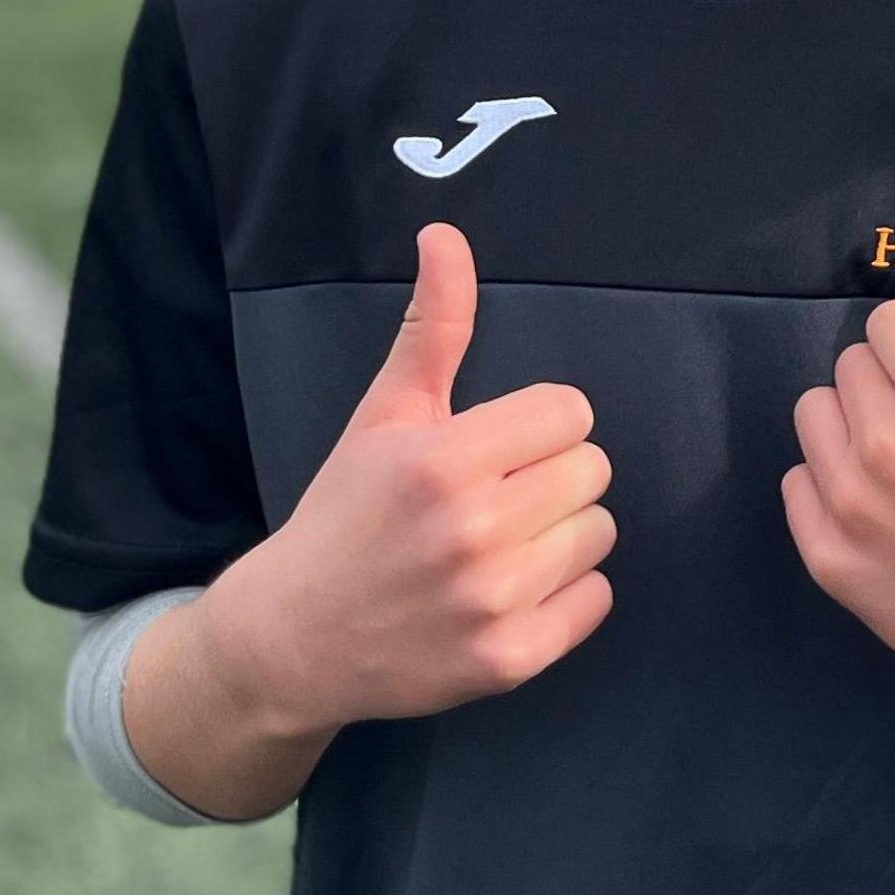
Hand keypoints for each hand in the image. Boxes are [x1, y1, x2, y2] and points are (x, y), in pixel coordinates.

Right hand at [199, 224, 615, 733]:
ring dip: (561, 535)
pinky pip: (597, 600)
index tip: (497, 448)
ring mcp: (495, 600)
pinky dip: (566, 597)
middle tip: (498, 498)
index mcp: (445, 459)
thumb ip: (432, 326)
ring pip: (600, 533)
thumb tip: (445, 234)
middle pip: (593, 470)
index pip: (571, 412)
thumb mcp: (384, 415)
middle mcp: (474, 529)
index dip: (538, 427)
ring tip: (501, 547)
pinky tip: (511, 593)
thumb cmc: (346, 515)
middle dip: (551, 477)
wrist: (293, 640)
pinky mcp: (511, 660)